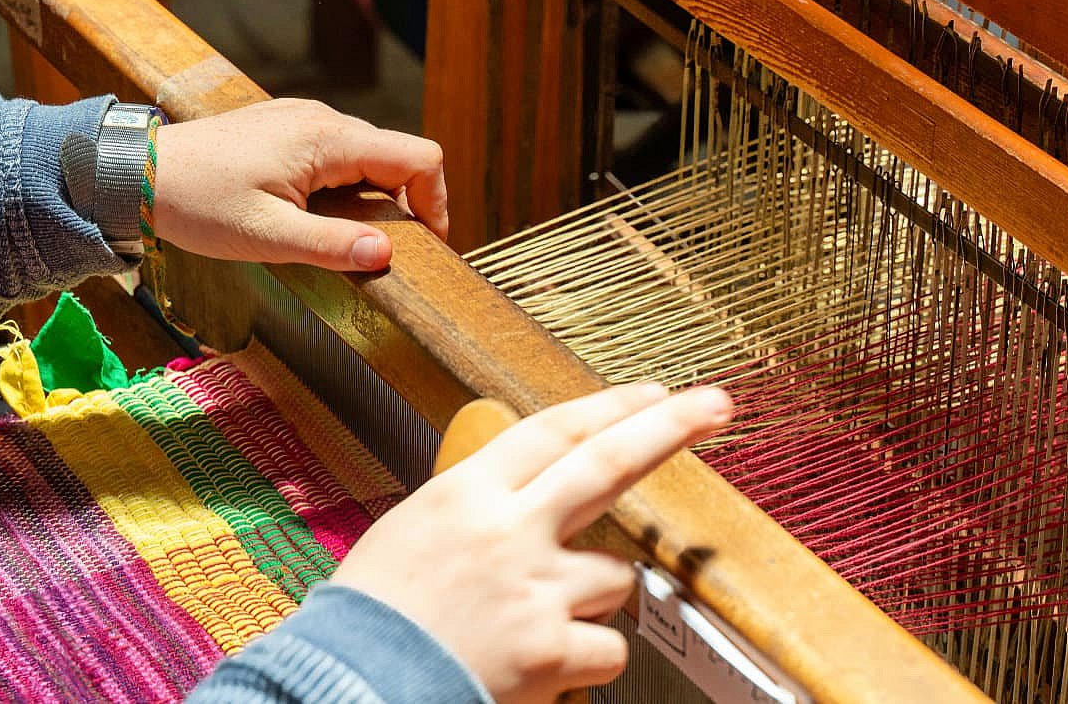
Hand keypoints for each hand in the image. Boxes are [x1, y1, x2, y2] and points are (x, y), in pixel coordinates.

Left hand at [151, 99, 448, 270]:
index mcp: (327, 139)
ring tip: (344, 241)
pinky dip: (342, 187)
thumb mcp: (266, 235)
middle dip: (403, 205)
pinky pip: (335, 155)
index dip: (435, 202)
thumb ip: (330, 244)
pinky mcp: (284, 130)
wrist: (139, 172)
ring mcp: (302, 121)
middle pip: (396, 157)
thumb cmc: (199, 203)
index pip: (418, 157)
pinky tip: (314, 218)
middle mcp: (322, 119)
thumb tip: (386, 254)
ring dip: (370, 198)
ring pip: (366, 156)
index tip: (424, 246)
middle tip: (382, 254)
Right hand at [329, 384, 732, 703]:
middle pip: (607, 465)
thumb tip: (527, 503)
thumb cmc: (373, 615)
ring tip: (533, 619)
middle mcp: (509, 531)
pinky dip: (585, 659)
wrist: (353, 681)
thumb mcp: (414, 532)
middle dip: (668, 427)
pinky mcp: (553, 650)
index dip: (610, 407)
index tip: (654, 392)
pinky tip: (541, 664)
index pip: (553, 431)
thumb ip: (478, 512)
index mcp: (467, 493)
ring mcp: (537, 589)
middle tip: (714, 404)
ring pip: (616, 576)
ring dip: (593, 594)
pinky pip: (608, 647)